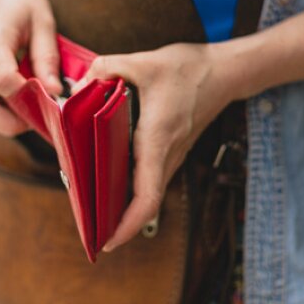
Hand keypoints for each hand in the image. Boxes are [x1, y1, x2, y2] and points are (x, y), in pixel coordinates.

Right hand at [0, 0, 62, 134]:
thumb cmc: (21, 0)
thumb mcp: (43, 22)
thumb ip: (47, 58)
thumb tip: (55, 92)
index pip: (3, 82)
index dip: (27, 98)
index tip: (52, 99)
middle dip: (11, 122)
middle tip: (41, 117)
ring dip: (6, 118)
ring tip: (34, 107)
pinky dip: (1, 109)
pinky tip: (23, 98)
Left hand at [86, 43, 237, 251]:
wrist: (223, 73)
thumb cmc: (188, 70)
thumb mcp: (142, 62)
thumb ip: (105, 69)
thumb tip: (79, 86)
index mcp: (157, 139)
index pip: (147, 196)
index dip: (128, 225)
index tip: (108, 241)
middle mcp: (166, 154)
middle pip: (144, 202)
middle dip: (117, 223)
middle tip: (88, 231)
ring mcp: (171, 155)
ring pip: (146, 193)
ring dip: (122, 207)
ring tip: (91, 211)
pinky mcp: (170, 151)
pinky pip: (149, 178)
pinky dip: (129, 188)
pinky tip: (106, 181)